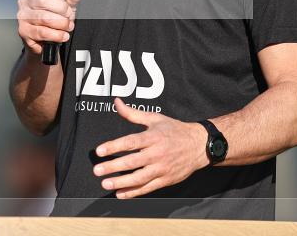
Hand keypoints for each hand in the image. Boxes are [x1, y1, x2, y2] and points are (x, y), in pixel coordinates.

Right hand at [17, 0, 85, 54]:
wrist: (46, 39)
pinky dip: (57, 35)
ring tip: (67, 26)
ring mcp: (23, 16)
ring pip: (44, 18)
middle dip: (61, 9)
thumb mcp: (64, 5)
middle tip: (69, 15)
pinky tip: (63, 35)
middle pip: (43, 0)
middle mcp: (25, 1)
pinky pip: (42, 32)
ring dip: (61, 23)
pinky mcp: (24, 31)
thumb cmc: (52, 18)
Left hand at [93, 98, 208, 198]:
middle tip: (97, 170)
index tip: (99, 151)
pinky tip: (120, 193)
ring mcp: (162, 168)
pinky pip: (148, 188)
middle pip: (132, 161)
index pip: (131, 142)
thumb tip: (116, 102)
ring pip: (139, 178)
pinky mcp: (166, 180)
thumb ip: (133, 114)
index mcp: (153, 137)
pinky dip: (134, 192)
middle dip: (113, 167)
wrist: (199, 145)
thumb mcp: (155, 119)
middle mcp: (157, 153)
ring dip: (121, 182)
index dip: (114, 146)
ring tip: (106, 183)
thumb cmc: (174, 130)